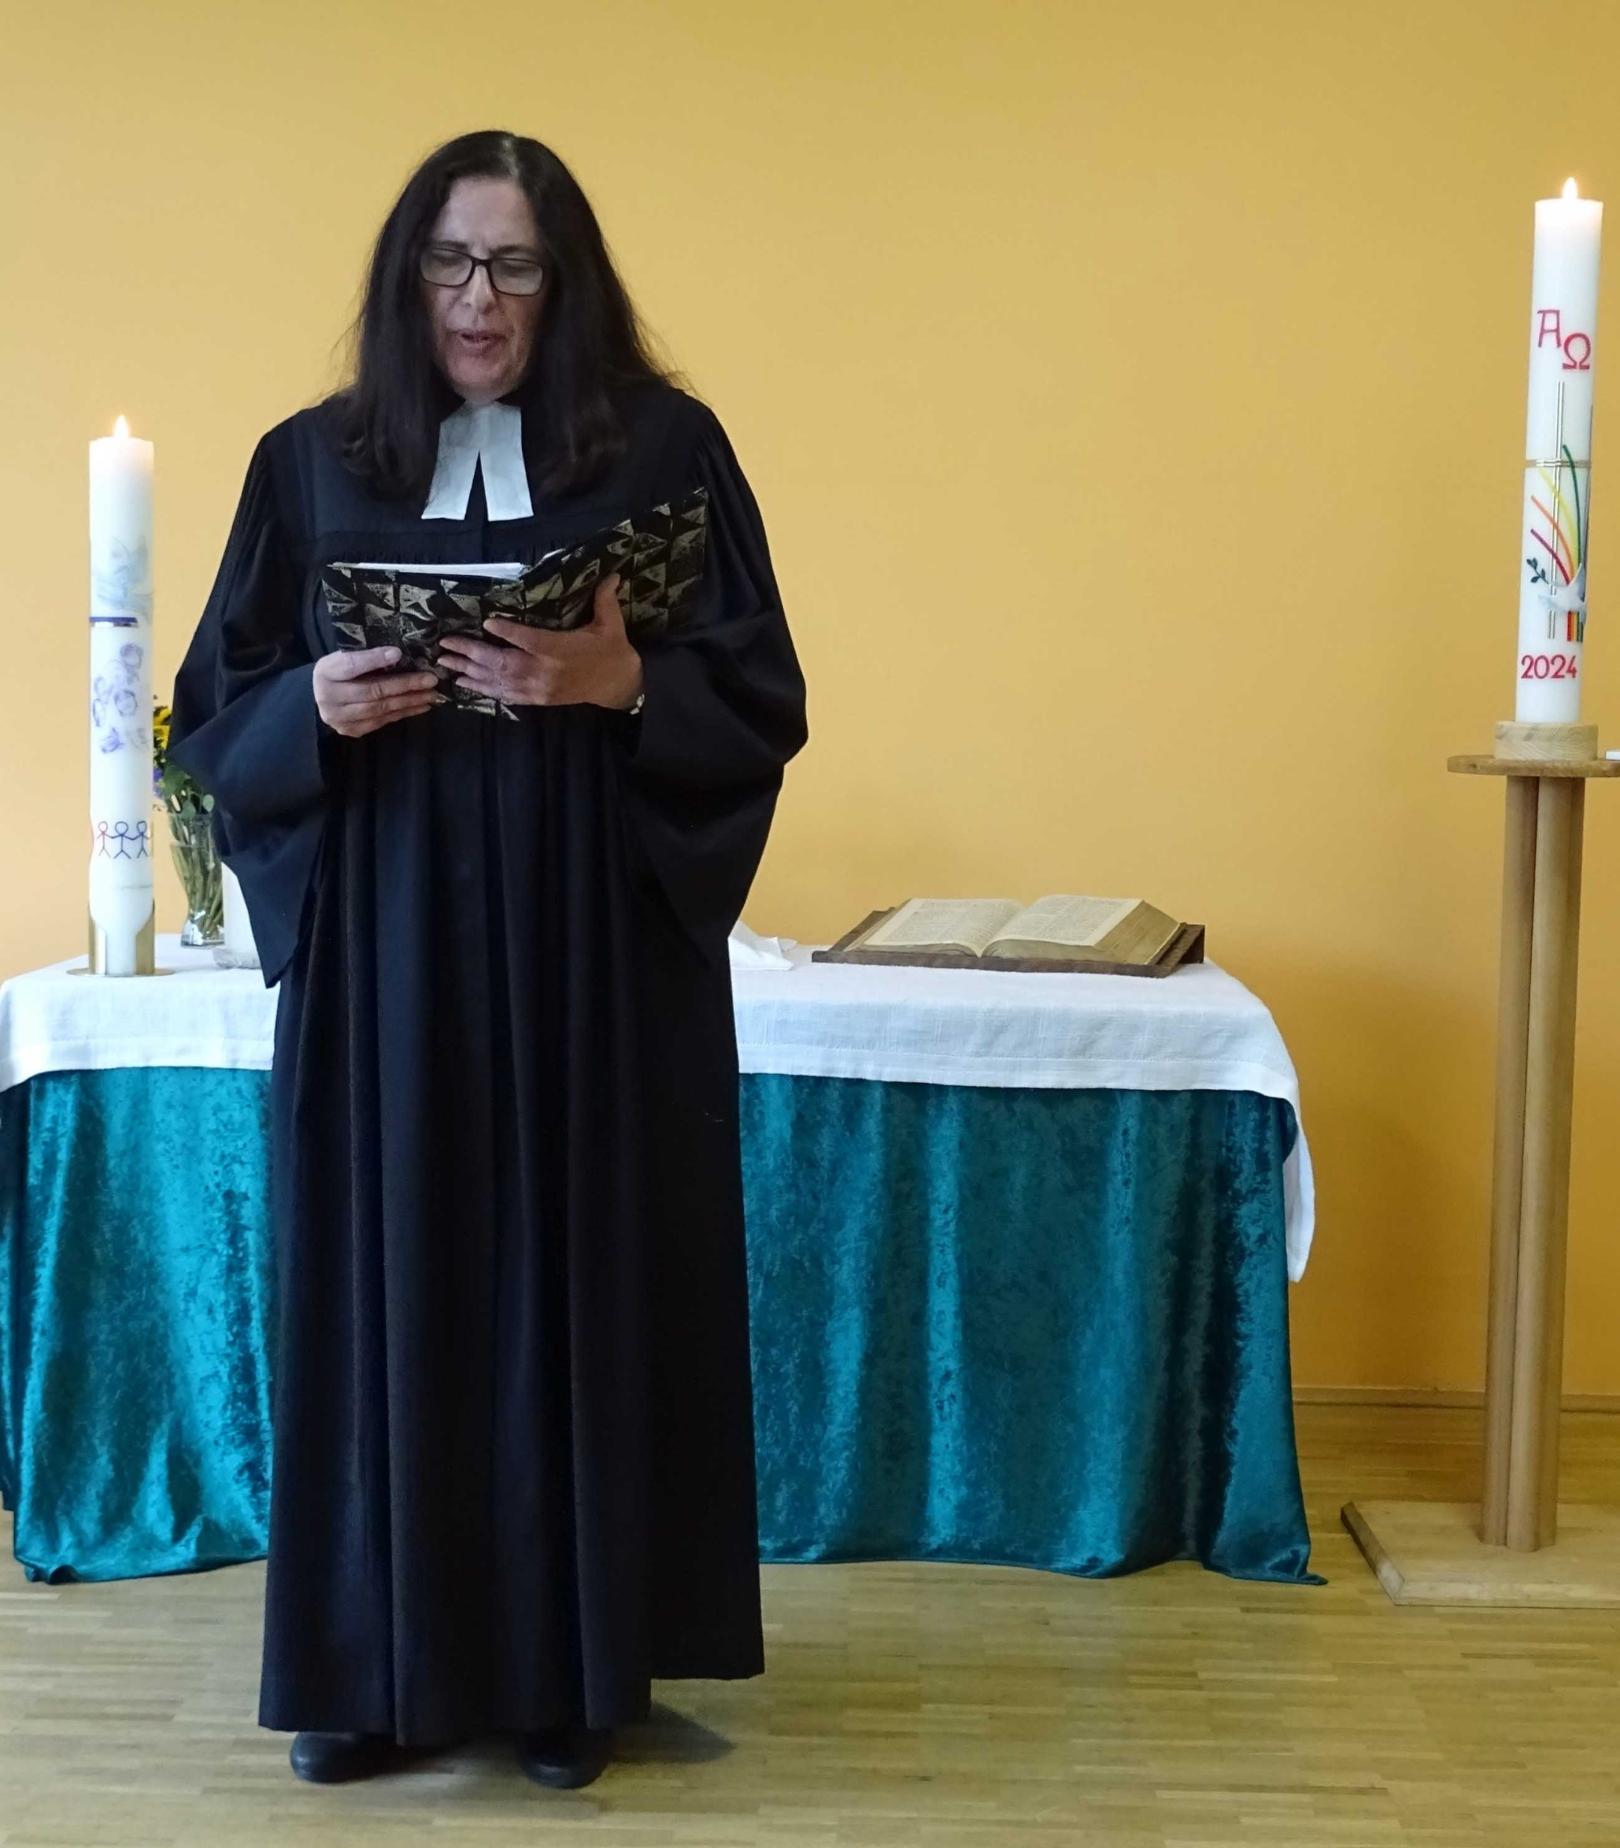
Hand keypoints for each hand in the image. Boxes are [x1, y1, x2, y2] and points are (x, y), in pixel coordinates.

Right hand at [313, 646, 440, 737]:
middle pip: (372, 691)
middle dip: (404, 685)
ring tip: (431, 695)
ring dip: (409, 702)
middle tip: (430, 680)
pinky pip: (381, 721)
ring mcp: (339, 718)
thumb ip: (366, 657)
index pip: (352, 665)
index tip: (398, 653)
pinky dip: (402, 713)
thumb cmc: (338, 673)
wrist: (320, 697)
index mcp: (326, 671)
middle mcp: (329, 697)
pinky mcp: (350, 730)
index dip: (374, 660)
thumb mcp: (344, 657)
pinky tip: (420, 706)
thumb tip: (396, 654)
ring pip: (380, 709)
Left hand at [435, 573, 644, 710]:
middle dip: (473, 653)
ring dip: (470, 672)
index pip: (530, 640)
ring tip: (446, 663)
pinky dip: (484, 689)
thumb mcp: (612, 624)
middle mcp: (546, 671)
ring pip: (499, 681)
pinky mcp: (538, 699)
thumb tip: (612, 574)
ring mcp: (539, 689)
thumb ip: (605, 599)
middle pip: (504, 663)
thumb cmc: (612, 651)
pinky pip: (506, 696)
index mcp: (561, 650)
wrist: (618, 686)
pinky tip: (465, 683)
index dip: (508, 632)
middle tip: (446, 643)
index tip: (487, 622)